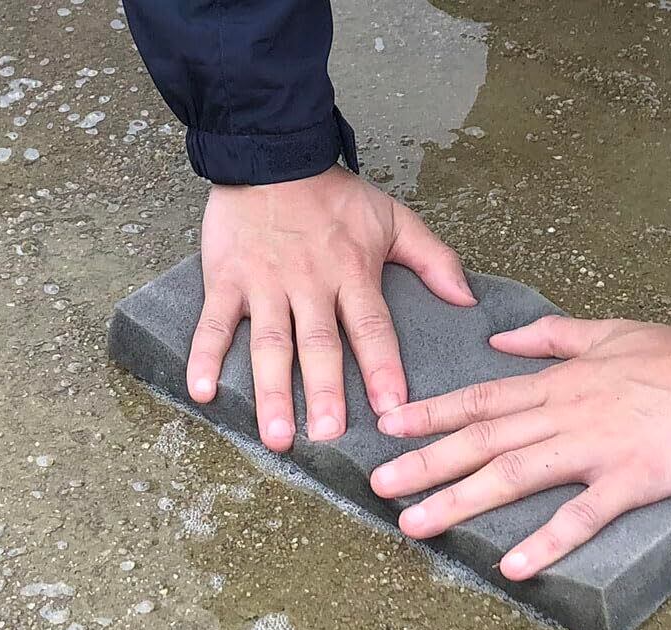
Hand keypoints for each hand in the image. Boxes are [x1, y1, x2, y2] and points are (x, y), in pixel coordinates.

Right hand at [186, 166, 475, 451]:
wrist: (272, 153)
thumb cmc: (334, 193)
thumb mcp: (394, 218)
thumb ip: (434, 260)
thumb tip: (468, 301)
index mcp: (353, 273)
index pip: (372, 327)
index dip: (382, 367)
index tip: (390, 407)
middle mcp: (310, 284)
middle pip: (319, 344)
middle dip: (323, 392)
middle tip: (326, 436)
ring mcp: (265, 284)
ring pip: (270, 343)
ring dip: (271, 390)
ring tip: (276, 434)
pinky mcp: (227, 278)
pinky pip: (214, 322)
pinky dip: (205, 356)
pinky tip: (203, 392)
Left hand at [369, 318, 670, 579]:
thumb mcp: (608, 331)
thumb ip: (550, 337)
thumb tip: (499, 339)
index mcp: (559, 383)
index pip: (482, 399)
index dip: (432, 413)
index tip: (389, 426)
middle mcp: (566, 413)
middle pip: (483, 439)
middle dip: (427, 463)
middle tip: (378, 486)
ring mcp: (597, 446)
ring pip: (516, 474)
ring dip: (462, 501)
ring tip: (417, 526)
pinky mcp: (634, 477)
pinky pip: (583, 514)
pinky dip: (547, 540)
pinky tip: (513, 567)